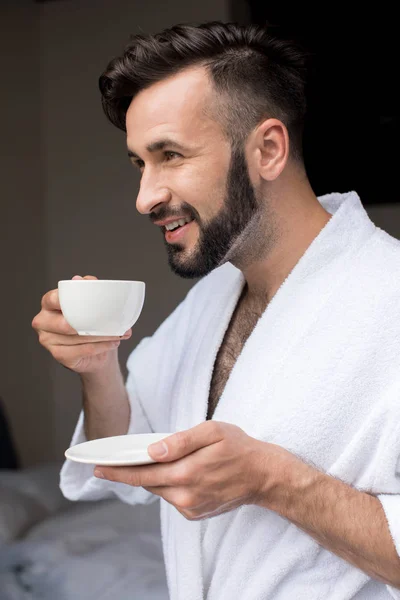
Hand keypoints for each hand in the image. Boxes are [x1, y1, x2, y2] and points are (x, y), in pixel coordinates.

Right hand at [32, 275, 131, 373]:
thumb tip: (80, 279)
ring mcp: (48, 340)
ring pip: (77, 338)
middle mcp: (43, 321)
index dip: (66, 300)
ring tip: (119, 332)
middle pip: (65, 324)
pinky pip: (82, 350)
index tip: (85, 301)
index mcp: (48, 304)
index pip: (53, 299)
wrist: (94, 352)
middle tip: (111, 322)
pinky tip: (112, 343)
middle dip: (91, 323)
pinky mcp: (58, 355)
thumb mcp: (90, 303)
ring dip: (102, 336)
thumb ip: (87, 289)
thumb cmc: (89, 323)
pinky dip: (100, 347)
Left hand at [93, 421, 295, 519]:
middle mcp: (186, 496)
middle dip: (129, 473)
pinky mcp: (196, 513)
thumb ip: (181, 441)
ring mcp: (191, 507)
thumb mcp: (212, 432)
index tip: (96, 469)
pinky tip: (178, 471)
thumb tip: (152, 451)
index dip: (117, 472)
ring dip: (153, 476)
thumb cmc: (239, 448)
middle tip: (110, 462)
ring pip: (161, 490)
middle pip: (148, 484)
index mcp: (187, 474)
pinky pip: (173, 496)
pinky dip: (169, 483)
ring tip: (150, 461)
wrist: (264, 476)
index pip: (142, 475)